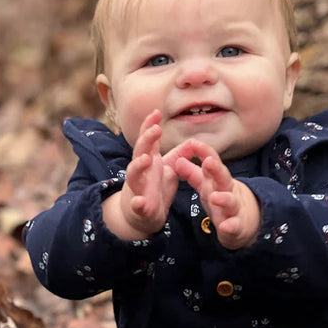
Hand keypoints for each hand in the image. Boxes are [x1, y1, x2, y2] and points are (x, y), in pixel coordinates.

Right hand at [103, 110, 177, 239]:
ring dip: (138, 166)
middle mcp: (140, 171)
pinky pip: (137, 205)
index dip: (149, 126)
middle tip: (155, 129)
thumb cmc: (154, 188)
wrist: (142, 215)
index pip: (147, 139)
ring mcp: (137, 188)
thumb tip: (195, 140)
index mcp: (148, 160)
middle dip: (146, 140)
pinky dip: (137, 203)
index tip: (156, 112)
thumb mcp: (169, 168)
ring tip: (146, 159)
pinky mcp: (139, 207)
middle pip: (140, 151)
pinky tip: (139, 202)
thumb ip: (181, 154)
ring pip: (133, 175)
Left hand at [164, 139, 259, 249]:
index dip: (205, 153)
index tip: (194, 143)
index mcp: (218, 180)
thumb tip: (177, 160)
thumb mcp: (207, 185)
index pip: (212, 163)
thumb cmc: (222, 198)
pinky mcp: (237, 227)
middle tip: (208, 161)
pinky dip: (231, 226)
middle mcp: (227, 191)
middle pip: (223, 178)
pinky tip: (225, 226)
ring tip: (215, 197)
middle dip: (216, 169)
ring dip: (224, 199)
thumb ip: (192, 173)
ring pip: (231, 202)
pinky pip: (235, 227)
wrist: (246, 221)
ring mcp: (233, 209)